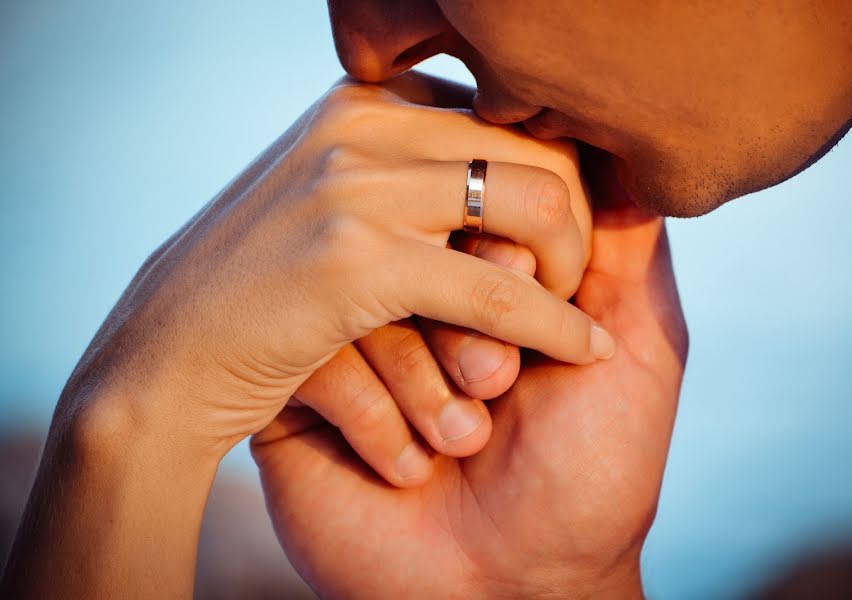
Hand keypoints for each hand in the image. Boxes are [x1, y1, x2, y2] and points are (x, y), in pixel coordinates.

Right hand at [61, 72, 610, 473]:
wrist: (164, 363)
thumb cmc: (258, 297)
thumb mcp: (332, 208)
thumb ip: (407, 174)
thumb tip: (517, 167)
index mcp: (363, 103)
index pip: (507, 116)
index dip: (560, 181)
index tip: (566, 240)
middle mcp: (362, 122)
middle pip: (534, 150)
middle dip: (578, 221)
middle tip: (573, 281)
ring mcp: (356, 184)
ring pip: (534, 205)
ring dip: (571, 269)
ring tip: (568, 314)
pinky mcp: (354, 259)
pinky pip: (497, 291)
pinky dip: (555, 326)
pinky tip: (583, 351)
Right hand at [252, 149, 688, 598]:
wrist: (509, 592)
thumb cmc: (588, 473)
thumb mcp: (639, 345)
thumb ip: (626, 246)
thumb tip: (610, 151)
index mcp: (488, 274)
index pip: (483, 198)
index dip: (512, 250)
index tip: (539, 318)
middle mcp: (420, 296)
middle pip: (416, 238)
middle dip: (472, 322)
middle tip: (498, 383)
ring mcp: (358, 341)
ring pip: (365, 300)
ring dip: (429, 383)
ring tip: (463, 441)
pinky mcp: (305, 392)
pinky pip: (320, 361)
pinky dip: (379, 423)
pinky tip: (409, 469)